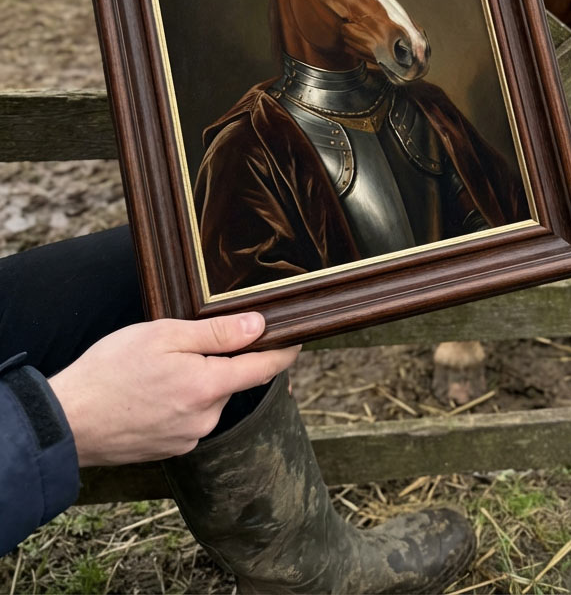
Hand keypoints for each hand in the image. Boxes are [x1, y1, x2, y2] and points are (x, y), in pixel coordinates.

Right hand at [48, 312, 299, 466]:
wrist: (68, 422)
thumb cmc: (111, 371)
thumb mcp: (164, 336)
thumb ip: (216, 333)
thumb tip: (259, 327)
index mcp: (208, 387)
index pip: (263, 369)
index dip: (284, 352)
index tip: (297, 339)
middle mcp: (205, 418)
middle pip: (232, 382)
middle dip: (221, 361)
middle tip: (187, 342)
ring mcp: (187, 437)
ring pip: (208, 400)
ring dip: (197, 381)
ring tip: (158, 368)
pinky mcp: (169, 449)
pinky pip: (188, 417)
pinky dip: (180, 401)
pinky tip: (151, 391)